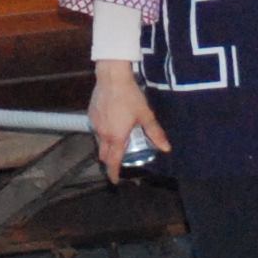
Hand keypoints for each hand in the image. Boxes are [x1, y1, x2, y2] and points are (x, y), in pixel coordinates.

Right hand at [89, 61, 168, 176]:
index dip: (113, 173)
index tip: (115, 180)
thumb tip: (166, 148)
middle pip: (103, 154)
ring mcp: (95, 124)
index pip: (112, 162)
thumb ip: (155, 133)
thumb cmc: (130, 96)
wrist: (112, 77)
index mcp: (116, 137)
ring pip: (99, 141)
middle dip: (110, 160)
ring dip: (107, 145)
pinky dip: (103, 132)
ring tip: (118, 138)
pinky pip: (96, 129)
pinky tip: (112, 122)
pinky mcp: (91, 115)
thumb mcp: (146, 115)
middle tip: (120, 158)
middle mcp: (103, 134)